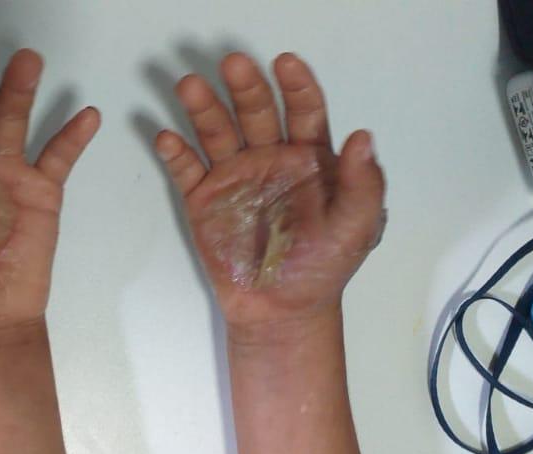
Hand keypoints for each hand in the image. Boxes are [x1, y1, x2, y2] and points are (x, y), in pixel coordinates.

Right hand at [156, 52, 384, 337]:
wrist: (280, 311)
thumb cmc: (322, 268)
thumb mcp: (357, 228)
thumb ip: (363, 184)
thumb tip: (364, 138)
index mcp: (309, 159)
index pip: (304, 111)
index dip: (297, 85)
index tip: (286, 63)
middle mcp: (269, 158)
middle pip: (255, 112)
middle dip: (244, 87)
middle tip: (233, 65)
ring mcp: (234, 177)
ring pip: (216, 132)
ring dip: (203, 108)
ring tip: (189, 86)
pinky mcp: (203, 200)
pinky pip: (186, 169)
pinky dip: (176, 153)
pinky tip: (168, 137)